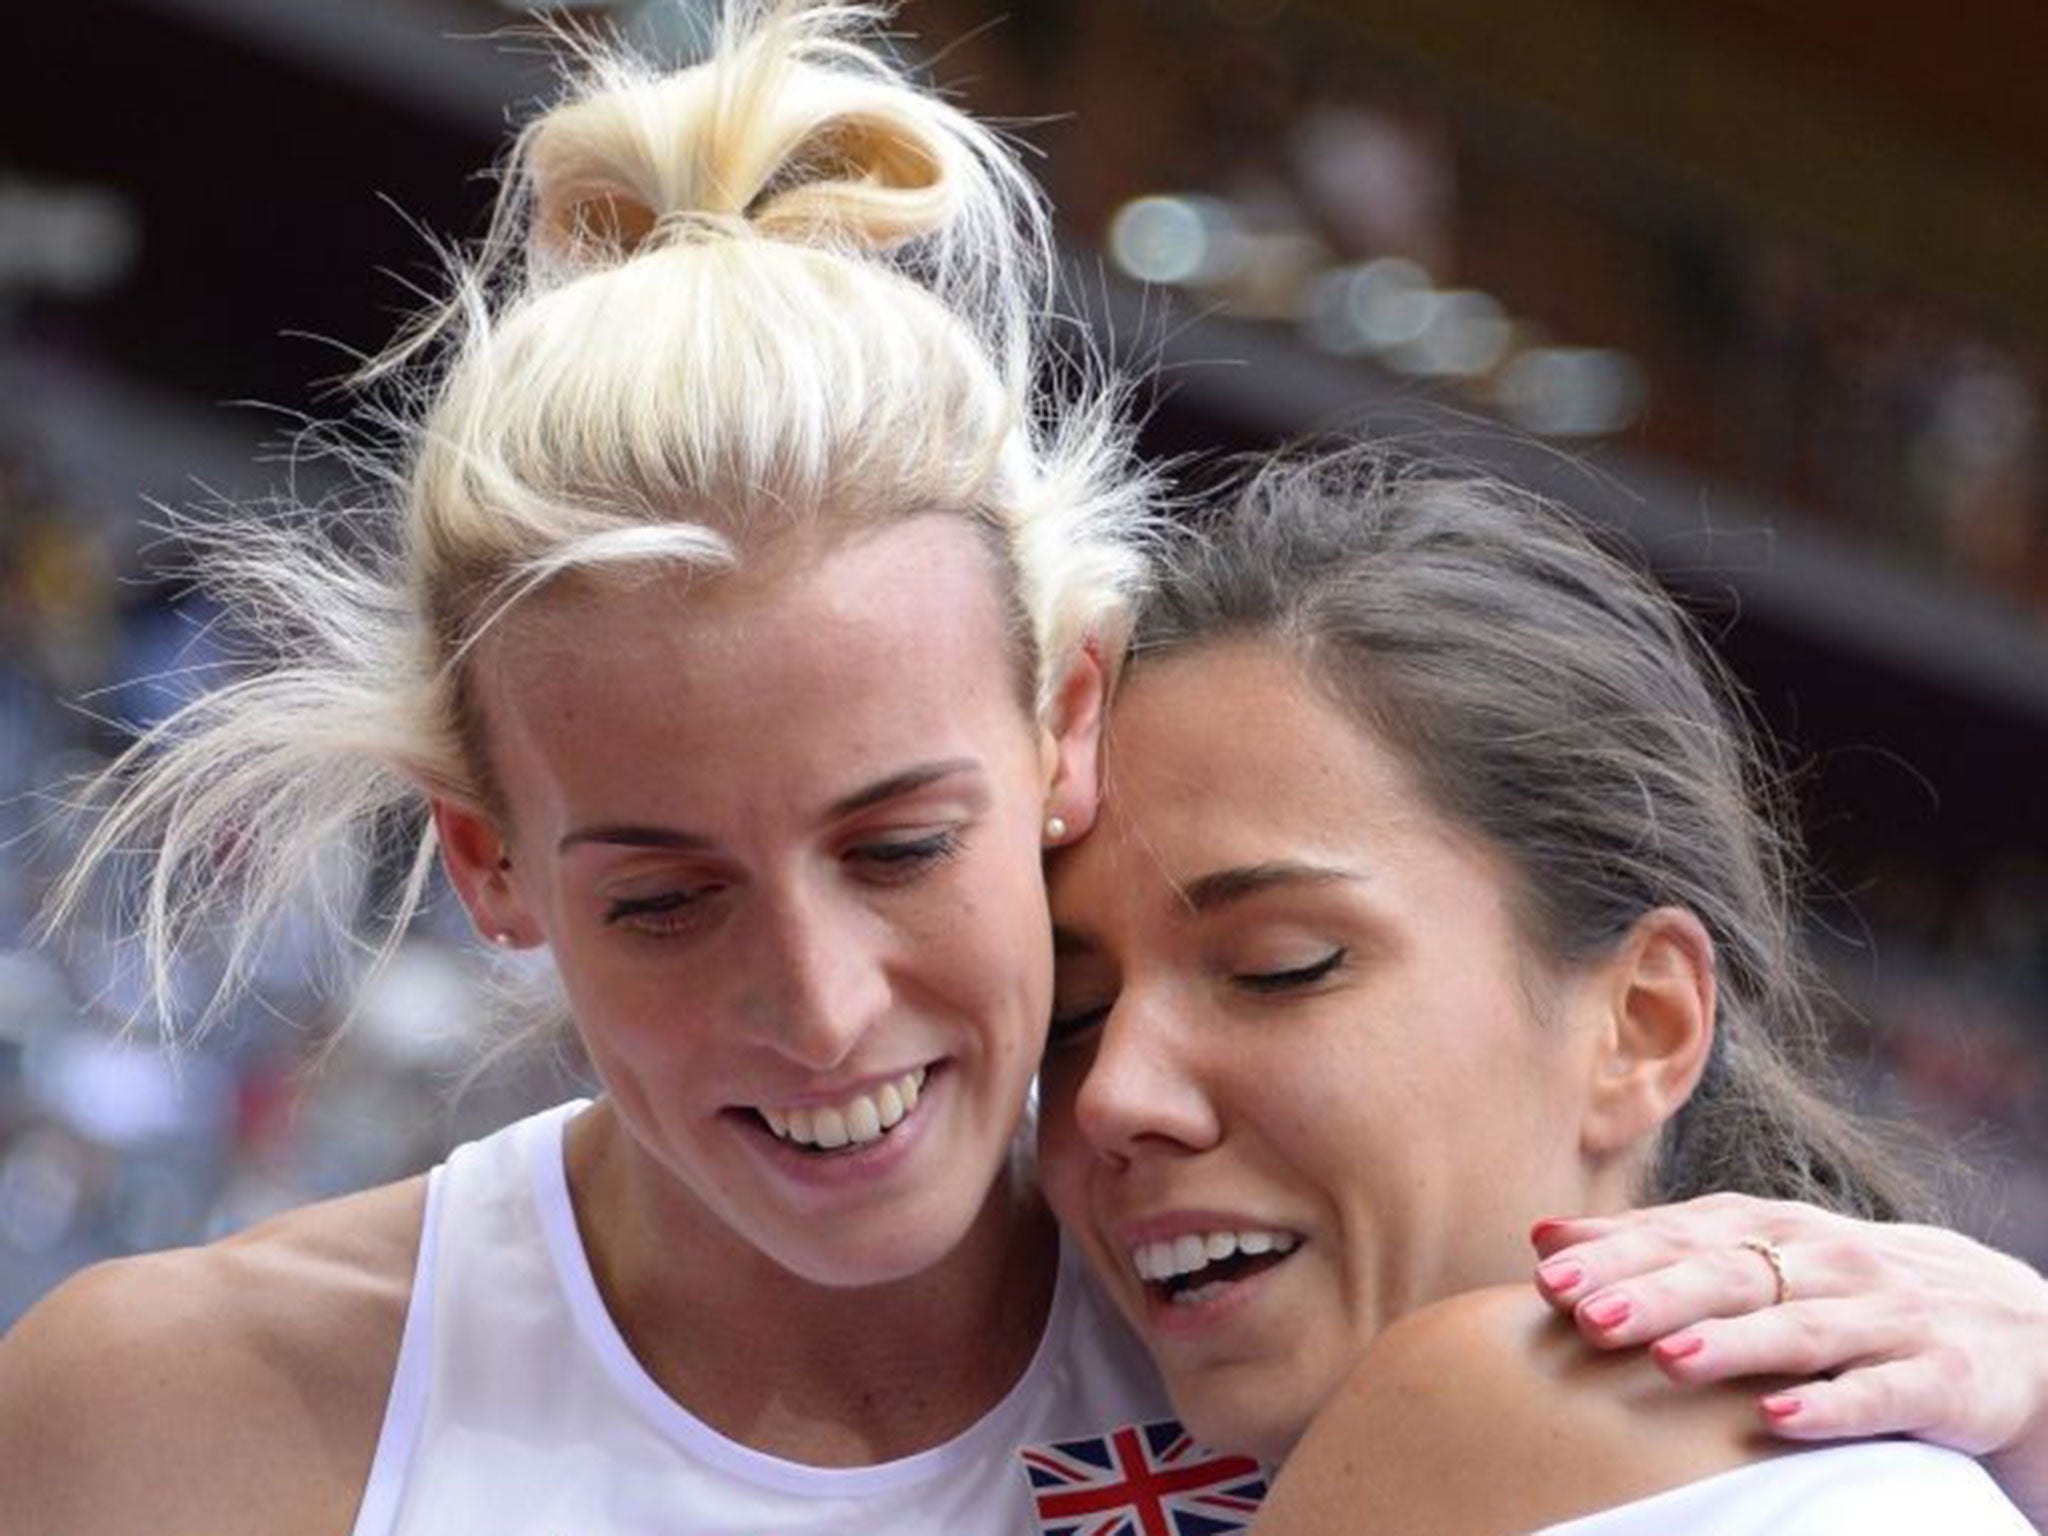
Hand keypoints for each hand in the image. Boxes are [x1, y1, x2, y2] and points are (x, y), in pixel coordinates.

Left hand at [1529, 1193, 2047, 1524]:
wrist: (2021, 1327)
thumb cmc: (1853, 1292)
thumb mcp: (1766, 1257)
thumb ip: (1662, 1247)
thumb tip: (1544, 1238)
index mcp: (1779, 1229)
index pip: (1686, 1230)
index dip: (1617, 1247)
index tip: (1545, 1267)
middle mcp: (1829, 1263)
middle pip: (1730, 1272)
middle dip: (1652, 1290)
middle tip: (1581, 1312)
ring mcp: (1887, 1318)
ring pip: (1799, 1328)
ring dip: (1730, 1343)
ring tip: (1666, 1358)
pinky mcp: (1942, 1378)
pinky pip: (1881, 1393)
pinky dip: (1831, 1405)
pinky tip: (1777, 1418)